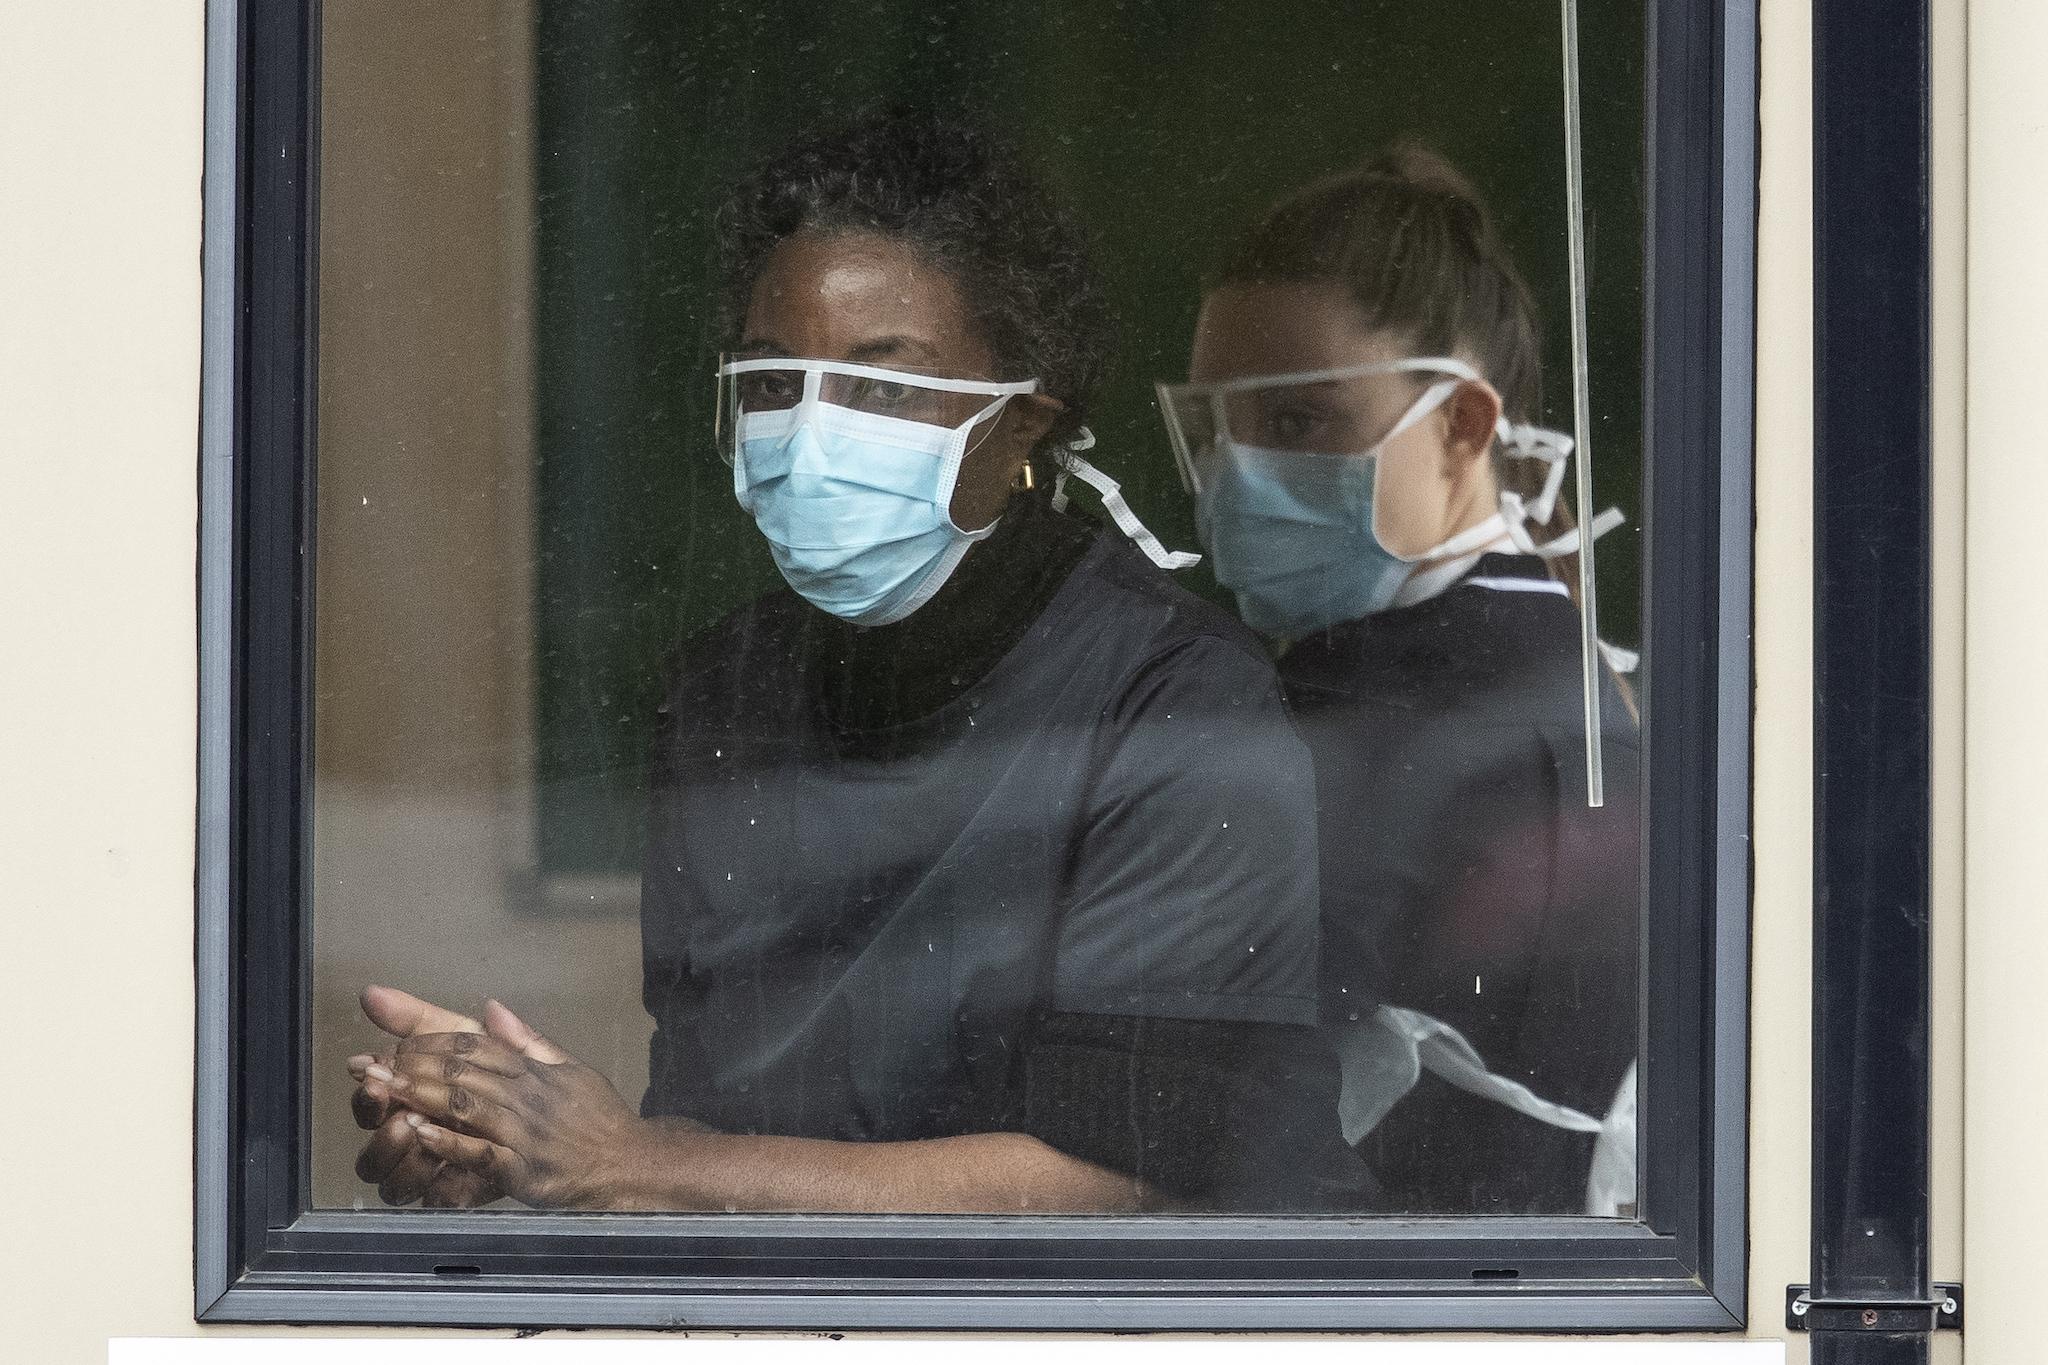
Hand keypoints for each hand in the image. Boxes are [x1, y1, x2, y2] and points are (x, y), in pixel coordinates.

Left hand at [369, 1010, 655, 1210]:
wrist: (630, 1163)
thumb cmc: (599, 1119)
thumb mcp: (571, 1069)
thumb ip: (528, 1041)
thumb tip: (493, 1008)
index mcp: (534, 1070)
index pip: (477, 1046)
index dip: (433, 1041)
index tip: (397, 1041)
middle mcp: (528, 1095)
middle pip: (463, 1072)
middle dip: (414, 1066)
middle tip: (372, 1065)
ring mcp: (525, 1132)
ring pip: (466, 1106)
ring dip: (421, 1096)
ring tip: (383, 1091)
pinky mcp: (524, 1169)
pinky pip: (479, 1153)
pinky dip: (447, 1142)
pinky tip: (418, 1134)